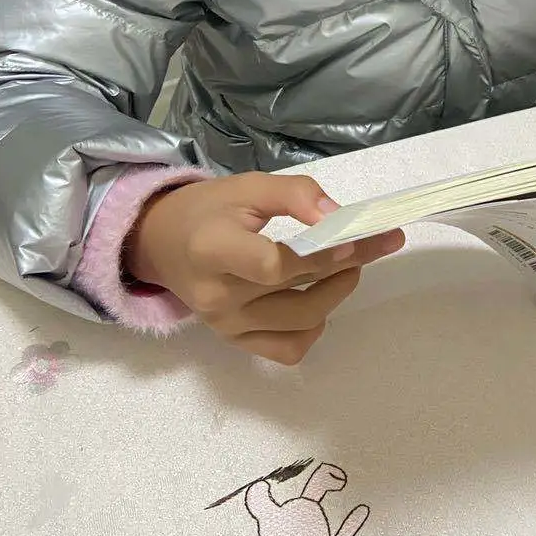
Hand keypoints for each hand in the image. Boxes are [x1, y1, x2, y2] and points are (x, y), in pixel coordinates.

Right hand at [127, 173, 403, 363]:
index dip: (318, 257)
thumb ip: (294, 194)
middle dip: (346, 264)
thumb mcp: (248, 186)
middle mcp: (217, 296)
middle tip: (374, 241)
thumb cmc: (208, 210)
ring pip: (301, 322)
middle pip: (295, 289)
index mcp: (212, 250)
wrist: (161, 243)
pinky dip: (312, 328)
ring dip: (336, 293)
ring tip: (348, 266)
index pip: (273, 265)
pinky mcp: (234, 341)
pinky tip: (316, 301)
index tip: (354, 240)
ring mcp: (225, 325)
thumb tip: (338, 217)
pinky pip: (287, 350)